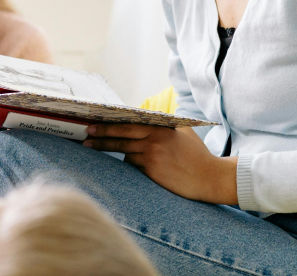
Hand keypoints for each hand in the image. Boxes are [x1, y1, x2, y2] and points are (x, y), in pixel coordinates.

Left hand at [84, 124, 238, 204]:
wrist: (210, 178)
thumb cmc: (198, 155)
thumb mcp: (183, 133)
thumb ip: (165, 126)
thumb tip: (147, 118)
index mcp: (160, 129)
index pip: (128, 124)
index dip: (109, 125)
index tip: (94, 125)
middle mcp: (154, 141)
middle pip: (120, 138)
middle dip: (100, 137)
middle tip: (86, 137)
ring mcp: (152, 158)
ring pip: (125, 154)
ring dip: (117, 152)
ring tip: (96, 148)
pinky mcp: (152, 173)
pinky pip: (135, 167)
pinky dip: (134, 165)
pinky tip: (137, 165)